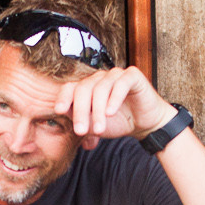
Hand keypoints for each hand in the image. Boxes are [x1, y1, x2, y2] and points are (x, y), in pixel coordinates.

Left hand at [54, 64, 176, 147]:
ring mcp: (116, 74)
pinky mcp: (132, 75)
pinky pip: (120, 84)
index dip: (63, 97)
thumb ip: (79, 120)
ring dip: (98, 111)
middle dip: (81, 111)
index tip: (59, 111)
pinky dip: (114, 99)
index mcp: (88, 87)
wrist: (144, 124)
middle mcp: (100, 77)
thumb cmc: (118, 122)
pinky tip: (111, 113)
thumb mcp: (94, 125)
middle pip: (83, 89)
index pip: (70, 87)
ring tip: (99, 129)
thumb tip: (63, 114)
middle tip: (80, 131)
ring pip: (100, 88)